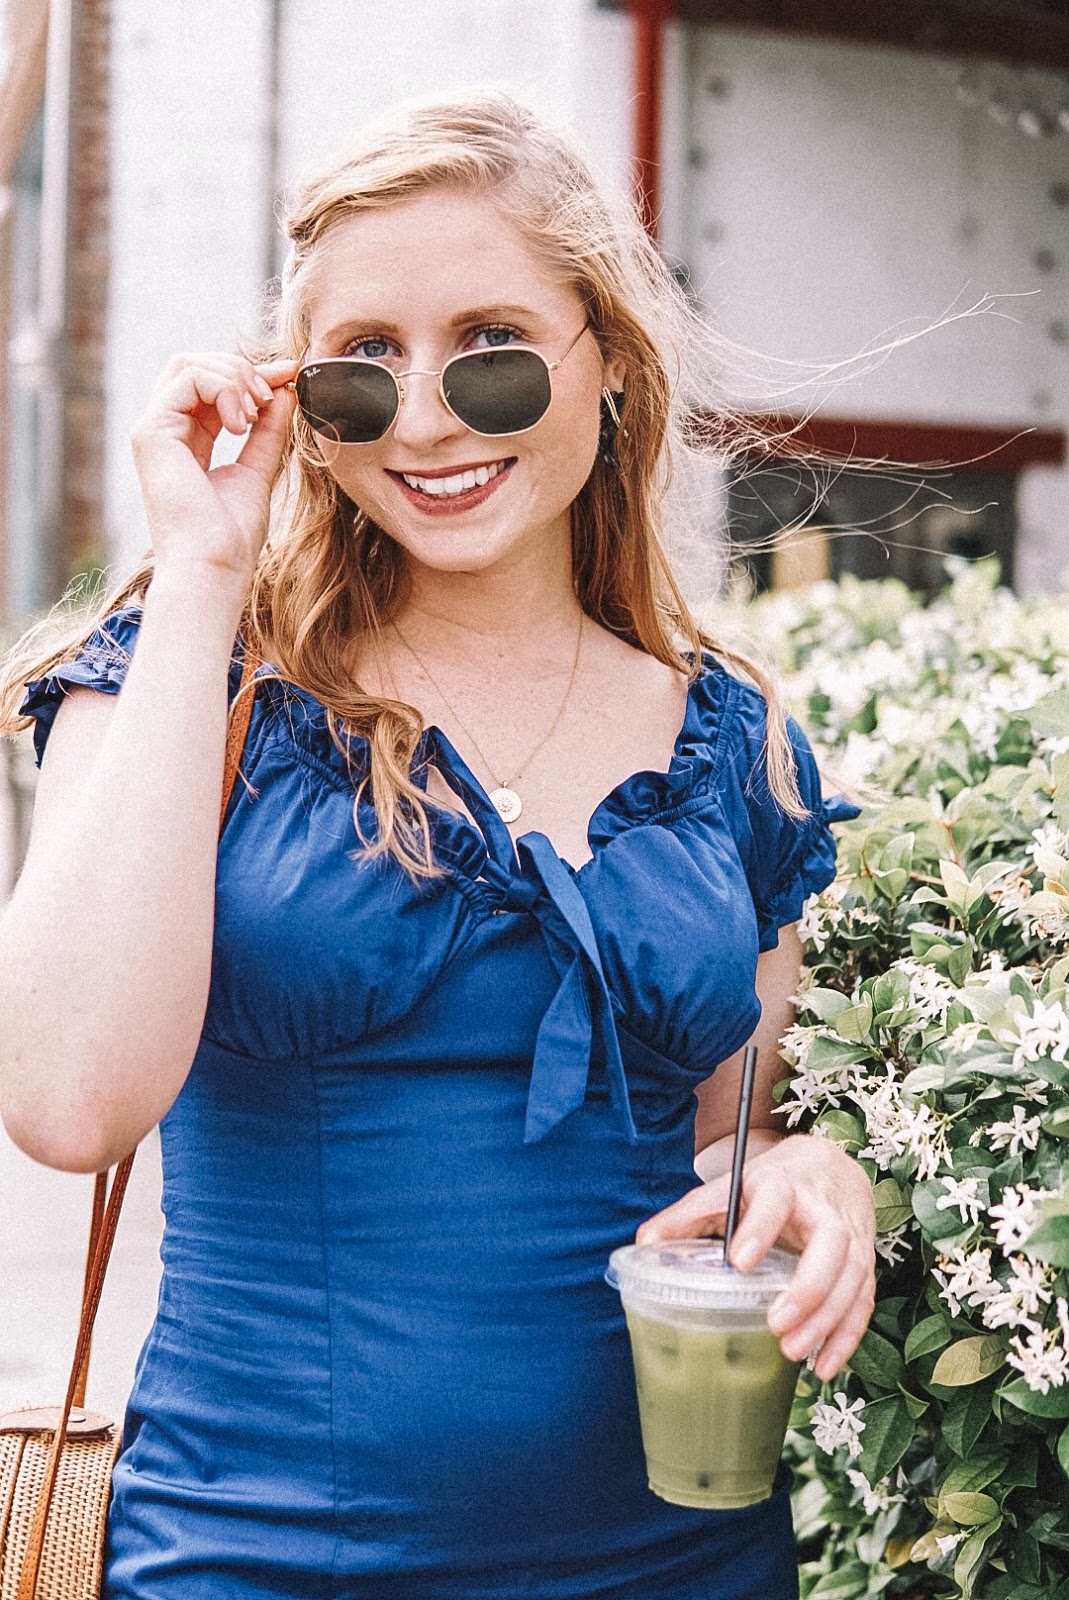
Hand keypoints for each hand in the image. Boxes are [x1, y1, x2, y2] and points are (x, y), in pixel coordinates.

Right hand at [131, 353, 298, 594]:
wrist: (215, 566)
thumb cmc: (232, 536)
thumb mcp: (259, 470)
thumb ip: (268, 431)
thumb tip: (284, 390)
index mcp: (187, 441)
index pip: (212, 385)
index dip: (251, 375)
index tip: (289, 376)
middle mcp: (165, 431)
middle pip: (196, 365)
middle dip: (241, 370)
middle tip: (272, 396)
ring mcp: (153, 430)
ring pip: (189, 364)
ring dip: (234, 377)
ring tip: (256, 413)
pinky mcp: (150, 432)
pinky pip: (188, 378)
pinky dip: (224, 389)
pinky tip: (240, 425)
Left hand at [636, 1134, 875, 1381]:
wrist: (829, 1166)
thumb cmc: (773, 1183)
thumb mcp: (729, 1188)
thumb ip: (689, 1216)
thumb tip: (644, 1244)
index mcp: (782, 1183)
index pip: (775, 1199)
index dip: (759, 1229)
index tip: (739, 1261)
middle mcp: (823, 1208)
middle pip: (830, 1244)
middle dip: (808, 1286)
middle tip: (775, 1321)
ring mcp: (851, 1235)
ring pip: (852, 1276)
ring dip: (827, 1319)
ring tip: (792, 1351)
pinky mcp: (865, 1261)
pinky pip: (863, 1301)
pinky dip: (847, 1337)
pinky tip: (823, 1366)